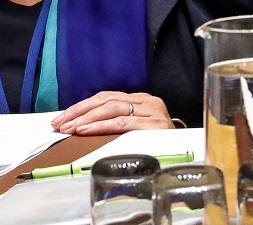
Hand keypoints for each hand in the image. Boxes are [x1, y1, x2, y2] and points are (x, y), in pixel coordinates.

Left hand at [50, 91, 172, 134]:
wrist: (193, 153)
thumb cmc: (160, 144)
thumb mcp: (136, 129)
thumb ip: (116, 123)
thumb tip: (81, 128)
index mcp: (140, 100)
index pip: (104, 98)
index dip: (81, 107)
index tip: (62, 117)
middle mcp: (146, 101)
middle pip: (105, 100)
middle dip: (78, 111)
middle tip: (60, 123)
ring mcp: (152, 112)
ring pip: (111, 108)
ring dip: (86, 118)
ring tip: (70, 128)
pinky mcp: (155, 125)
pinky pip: (122, 123)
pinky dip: (101, 126)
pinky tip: (86, 131)